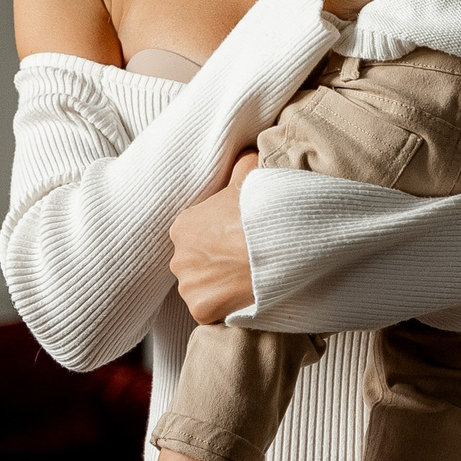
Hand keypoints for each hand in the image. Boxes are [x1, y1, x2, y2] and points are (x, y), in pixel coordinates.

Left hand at [170, 152, 258, 324]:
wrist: (281, 246)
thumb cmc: (265, 212)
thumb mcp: (252, 175)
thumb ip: (241, 162)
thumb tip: (245, 149)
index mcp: (183, 226)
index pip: (195, 235)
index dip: (219, 236)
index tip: (238, 238)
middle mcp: (179, 257)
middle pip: (196, 263)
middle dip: (216, 262)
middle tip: (245, 258)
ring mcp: (189, 286)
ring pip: (202, 288)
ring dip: (220, 286)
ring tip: (248, 278)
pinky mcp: (201, 310)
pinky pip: (211, 311)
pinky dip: (225, 307)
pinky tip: (245, 295)